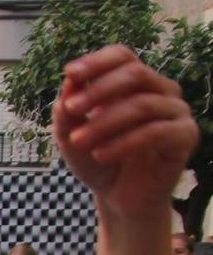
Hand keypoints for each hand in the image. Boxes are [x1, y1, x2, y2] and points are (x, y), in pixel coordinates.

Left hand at [54, 46, 197, 222]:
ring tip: (77, 141)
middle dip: (98, 90)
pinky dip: (124, 143)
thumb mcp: (71, 136)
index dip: (97, 61)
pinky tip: (100, 155)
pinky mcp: (186, 135)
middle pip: (135, 74)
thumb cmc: (96, 160)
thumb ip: (67, 111)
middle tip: (70, 109)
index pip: (123, 56)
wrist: (117, 197)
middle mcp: (160, 90)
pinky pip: (156, 132)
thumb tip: (69, 81)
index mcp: (135, 82)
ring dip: (104, 122)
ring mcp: (176, 111)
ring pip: (143, 104)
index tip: (70, 73)